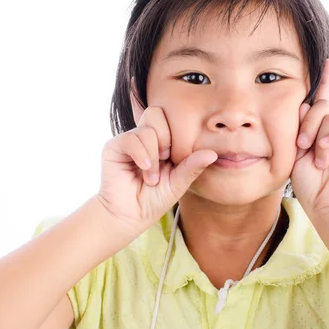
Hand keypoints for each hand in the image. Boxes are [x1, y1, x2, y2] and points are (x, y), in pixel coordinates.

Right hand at [97, 105, 217, 232]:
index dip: (178, 134)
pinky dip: (141, 154)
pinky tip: (144, 168)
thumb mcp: (178, 183)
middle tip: (166, 159)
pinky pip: (131, 138)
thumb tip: (213, 153)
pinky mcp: (114, 147)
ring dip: (154, 155)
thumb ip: (192, 166)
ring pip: (147, 128)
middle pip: (157, 112)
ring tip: (152, 176)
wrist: (130, 216)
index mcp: (162, 140)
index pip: (172, 118)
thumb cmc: (154, 200)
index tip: (177, 159)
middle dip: (166, 137)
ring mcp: (130, 140)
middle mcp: (145, 136)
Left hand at [291, 58, 328, 224]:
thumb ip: (299, 128)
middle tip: (301, 146)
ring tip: (316, 159)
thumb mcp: (295, 152)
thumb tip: (304, 105)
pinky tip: (325, 150)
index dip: (324, 81)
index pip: (321, 101)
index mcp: (319, 130)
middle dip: (306, 124)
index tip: (327, 62)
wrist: (325, 206)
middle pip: (320, 107)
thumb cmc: (308, 183)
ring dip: (317, 138)